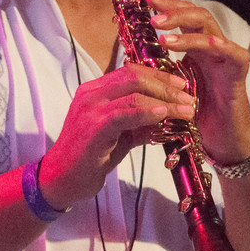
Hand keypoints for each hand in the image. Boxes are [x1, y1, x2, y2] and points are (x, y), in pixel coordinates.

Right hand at [38, 62, 195, 207]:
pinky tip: (163, 114)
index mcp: (95, 90)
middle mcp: (91, 94)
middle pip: (135, 76)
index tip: (181, 85)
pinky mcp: (94, 127)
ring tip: (185, 109)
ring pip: (133, 91)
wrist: (61, 179)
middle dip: (166, 85)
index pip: (131, 71)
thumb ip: (140, 123)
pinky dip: (148, 112)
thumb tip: (167, 117)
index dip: (159, 75)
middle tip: (188, 97)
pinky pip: (125, 113)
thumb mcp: (119, 136)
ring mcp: (91, 109)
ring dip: (165, 99)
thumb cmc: (89, 158)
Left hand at [145, 0, 249, 163]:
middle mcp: (212, 46)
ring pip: (208, 27)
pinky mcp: (238, 70)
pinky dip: (209, 44)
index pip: (183, 16)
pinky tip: (191, 44)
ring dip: (184, 26)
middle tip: (151, 11)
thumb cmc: (195, 115)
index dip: (166, 6)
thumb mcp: (171, 88)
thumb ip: (158, 70)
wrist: (221, 140)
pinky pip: (228, 50)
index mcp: (196, 48)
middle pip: (196, 14)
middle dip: (173, 10)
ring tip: (162, 33)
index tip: (143, 1)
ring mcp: (227, 55)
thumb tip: (128, 58)